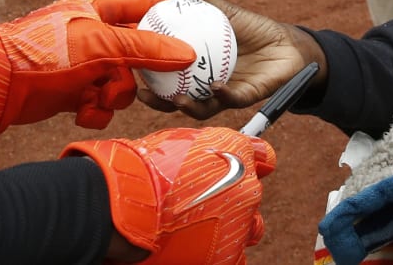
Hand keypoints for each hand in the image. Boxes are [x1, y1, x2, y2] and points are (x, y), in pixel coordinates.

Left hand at [0, 0, 195, 163]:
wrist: (0, 84)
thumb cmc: (45, 51)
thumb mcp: (100, 45)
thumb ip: (146, 48)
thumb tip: (188, 52)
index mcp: (96, 9)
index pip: (141, 4)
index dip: (166, 12)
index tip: (191, 24)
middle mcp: (92, 34)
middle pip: (136, 55)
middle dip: (134, 75)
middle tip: (139, 83)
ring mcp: (83, 64)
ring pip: (121, 83)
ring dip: (112, 97)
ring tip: (95, 98)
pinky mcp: (73, 92)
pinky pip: (100, 103)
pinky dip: (94, 111)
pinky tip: (81, 112)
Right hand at [66, 126, 276, 264]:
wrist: (129, 203)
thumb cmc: (146, 167)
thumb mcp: (181, 139)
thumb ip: (213, 144)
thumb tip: (235, 148)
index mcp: (238, 154)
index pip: (264, 158)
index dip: (251, 162)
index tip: (240, 165)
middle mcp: (247, 190)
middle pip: (252, 196)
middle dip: (233, 198)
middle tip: (200, 199)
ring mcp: (239, 225)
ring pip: (247, 228)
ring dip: (229, 226)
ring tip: (195, 225)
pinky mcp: (226, 255)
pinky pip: (234, 256)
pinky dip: (217, 251)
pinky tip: (195, 244)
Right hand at [135, 0, 322, 120]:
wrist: (289, 44)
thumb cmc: (255, 28)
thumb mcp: (226, 12)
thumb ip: (202, 1)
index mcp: (199, 66)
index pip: (168, 75)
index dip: (149, 76)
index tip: (131, 69)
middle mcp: (208, 84)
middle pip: (178, 99)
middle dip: (160, 102)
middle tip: (146, 95)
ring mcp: (227, 93)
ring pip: (203, 107)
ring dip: (189, 106)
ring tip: (179, 98)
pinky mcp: (248, 97)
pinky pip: (233, 100)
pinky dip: (224, 95)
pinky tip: (217, 87)